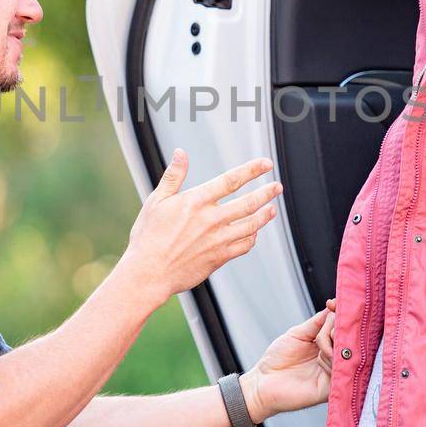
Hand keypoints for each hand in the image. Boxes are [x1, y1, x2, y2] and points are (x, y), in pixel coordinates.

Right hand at [119, 148, 281, 301]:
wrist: (148, 273)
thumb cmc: (148, 237)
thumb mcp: (156, 201)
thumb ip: (173, 176)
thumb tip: (181, 153)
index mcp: (196, 202)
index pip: (231, 180)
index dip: (252, 170)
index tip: (265, 164)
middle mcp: (211, 220)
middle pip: (248, 203)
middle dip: (266, 193)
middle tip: (277, 187)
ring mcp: (217, 240)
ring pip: (250, 225)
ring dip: (265, 216)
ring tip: (272, 209)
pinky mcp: (219, 257)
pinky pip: (243, 246)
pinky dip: (252, 238)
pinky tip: (254, 233)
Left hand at [240, 303, 334, 420]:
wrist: (263, 383)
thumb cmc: (277, 359)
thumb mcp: (297, 333)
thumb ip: (317, 322)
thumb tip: (333, 306)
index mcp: (325, 344)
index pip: (341, 326)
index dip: (340, 314)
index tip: (333, 304)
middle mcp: (333, 357)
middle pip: (346, 336)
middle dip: (335, 329)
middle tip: (321, 334)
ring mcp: (334, 371)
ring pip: (345, 351)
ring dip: (329, 345)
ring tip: (318, 353)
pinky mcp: (332, 387)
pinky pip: (340, 369)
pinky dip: (331, 360)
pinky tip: (321, 360)